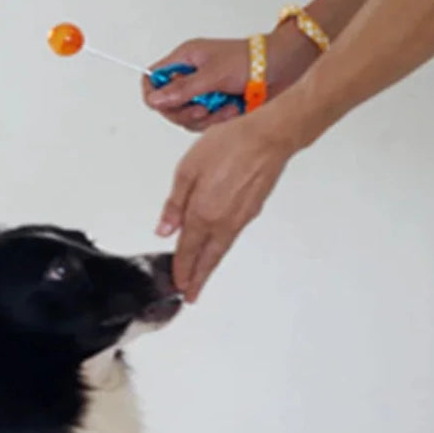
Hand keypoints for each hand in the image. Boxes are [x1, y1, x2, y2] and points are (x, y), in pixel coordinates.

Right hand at [142, 25, 317, 131]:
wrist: (280, 69)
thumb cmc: (250, 60)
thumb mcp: (213, 74)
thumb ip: (182, 90)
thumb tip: (155, 99)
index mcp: (185, 60)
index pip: (153, 79)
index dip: (154, 94)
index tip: (164, 103)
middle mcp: (189, 78)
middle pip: (167, 105)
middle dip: (184, 112)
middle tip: (202, 109)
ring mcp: (201, 94)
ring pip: (185, 118)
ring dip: (205, 117)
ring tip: (225, 106)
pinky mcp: (213, 108)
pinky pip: (203, 124)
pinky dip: (217, 120)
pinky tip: (232, 109)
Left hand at [156, 108, 299, 301]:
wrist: (268, 137)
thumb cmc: (229, 145)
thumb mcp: (187, 170)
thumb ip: (174, 204)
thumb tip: (164, 230)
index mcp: (202, 213)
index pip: (187, 250)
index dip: (180, 268)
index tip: (177, 283)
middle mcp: (222, 223)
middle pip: (206, 259)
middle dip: (197, 279)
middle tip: (190, 295)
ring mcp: (239, 219)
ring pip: (220, 251)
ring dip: (209, 268)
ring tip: (201, 279)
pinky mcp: (251, 212)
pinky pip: (231, 238)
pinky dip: (221, 250)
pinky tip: (216, 249)